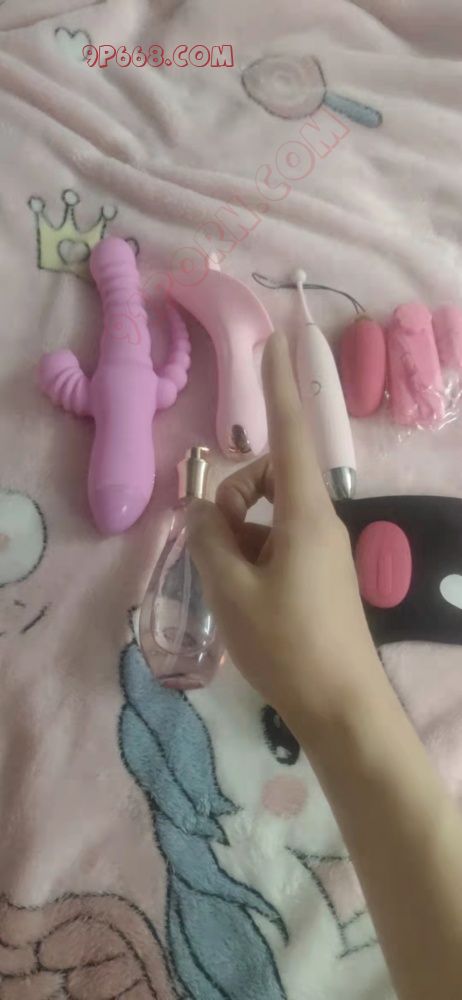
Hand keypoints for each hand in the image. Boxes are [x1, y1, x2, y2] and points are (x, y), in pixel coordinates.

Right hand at [187, 332, 379, 735]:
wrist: (341, 706)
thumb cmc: (288, 646)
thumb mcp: (232, 591)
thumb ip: (209, 539)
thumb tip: (200, 508)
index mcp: (305, 515)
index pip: (290, 435)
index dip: (280, 386)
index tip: (279, 340)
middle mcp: (319, 522)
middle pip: (267, 479)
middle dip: (233, 498)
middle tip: (214, 547)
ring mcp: (321, 549)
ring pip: (267, 516)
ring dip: (237, 535)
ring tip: (229, 585)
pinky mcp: (318, 574)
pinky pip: (276, 543)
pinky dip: (250, 556)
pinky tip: (242, 598)